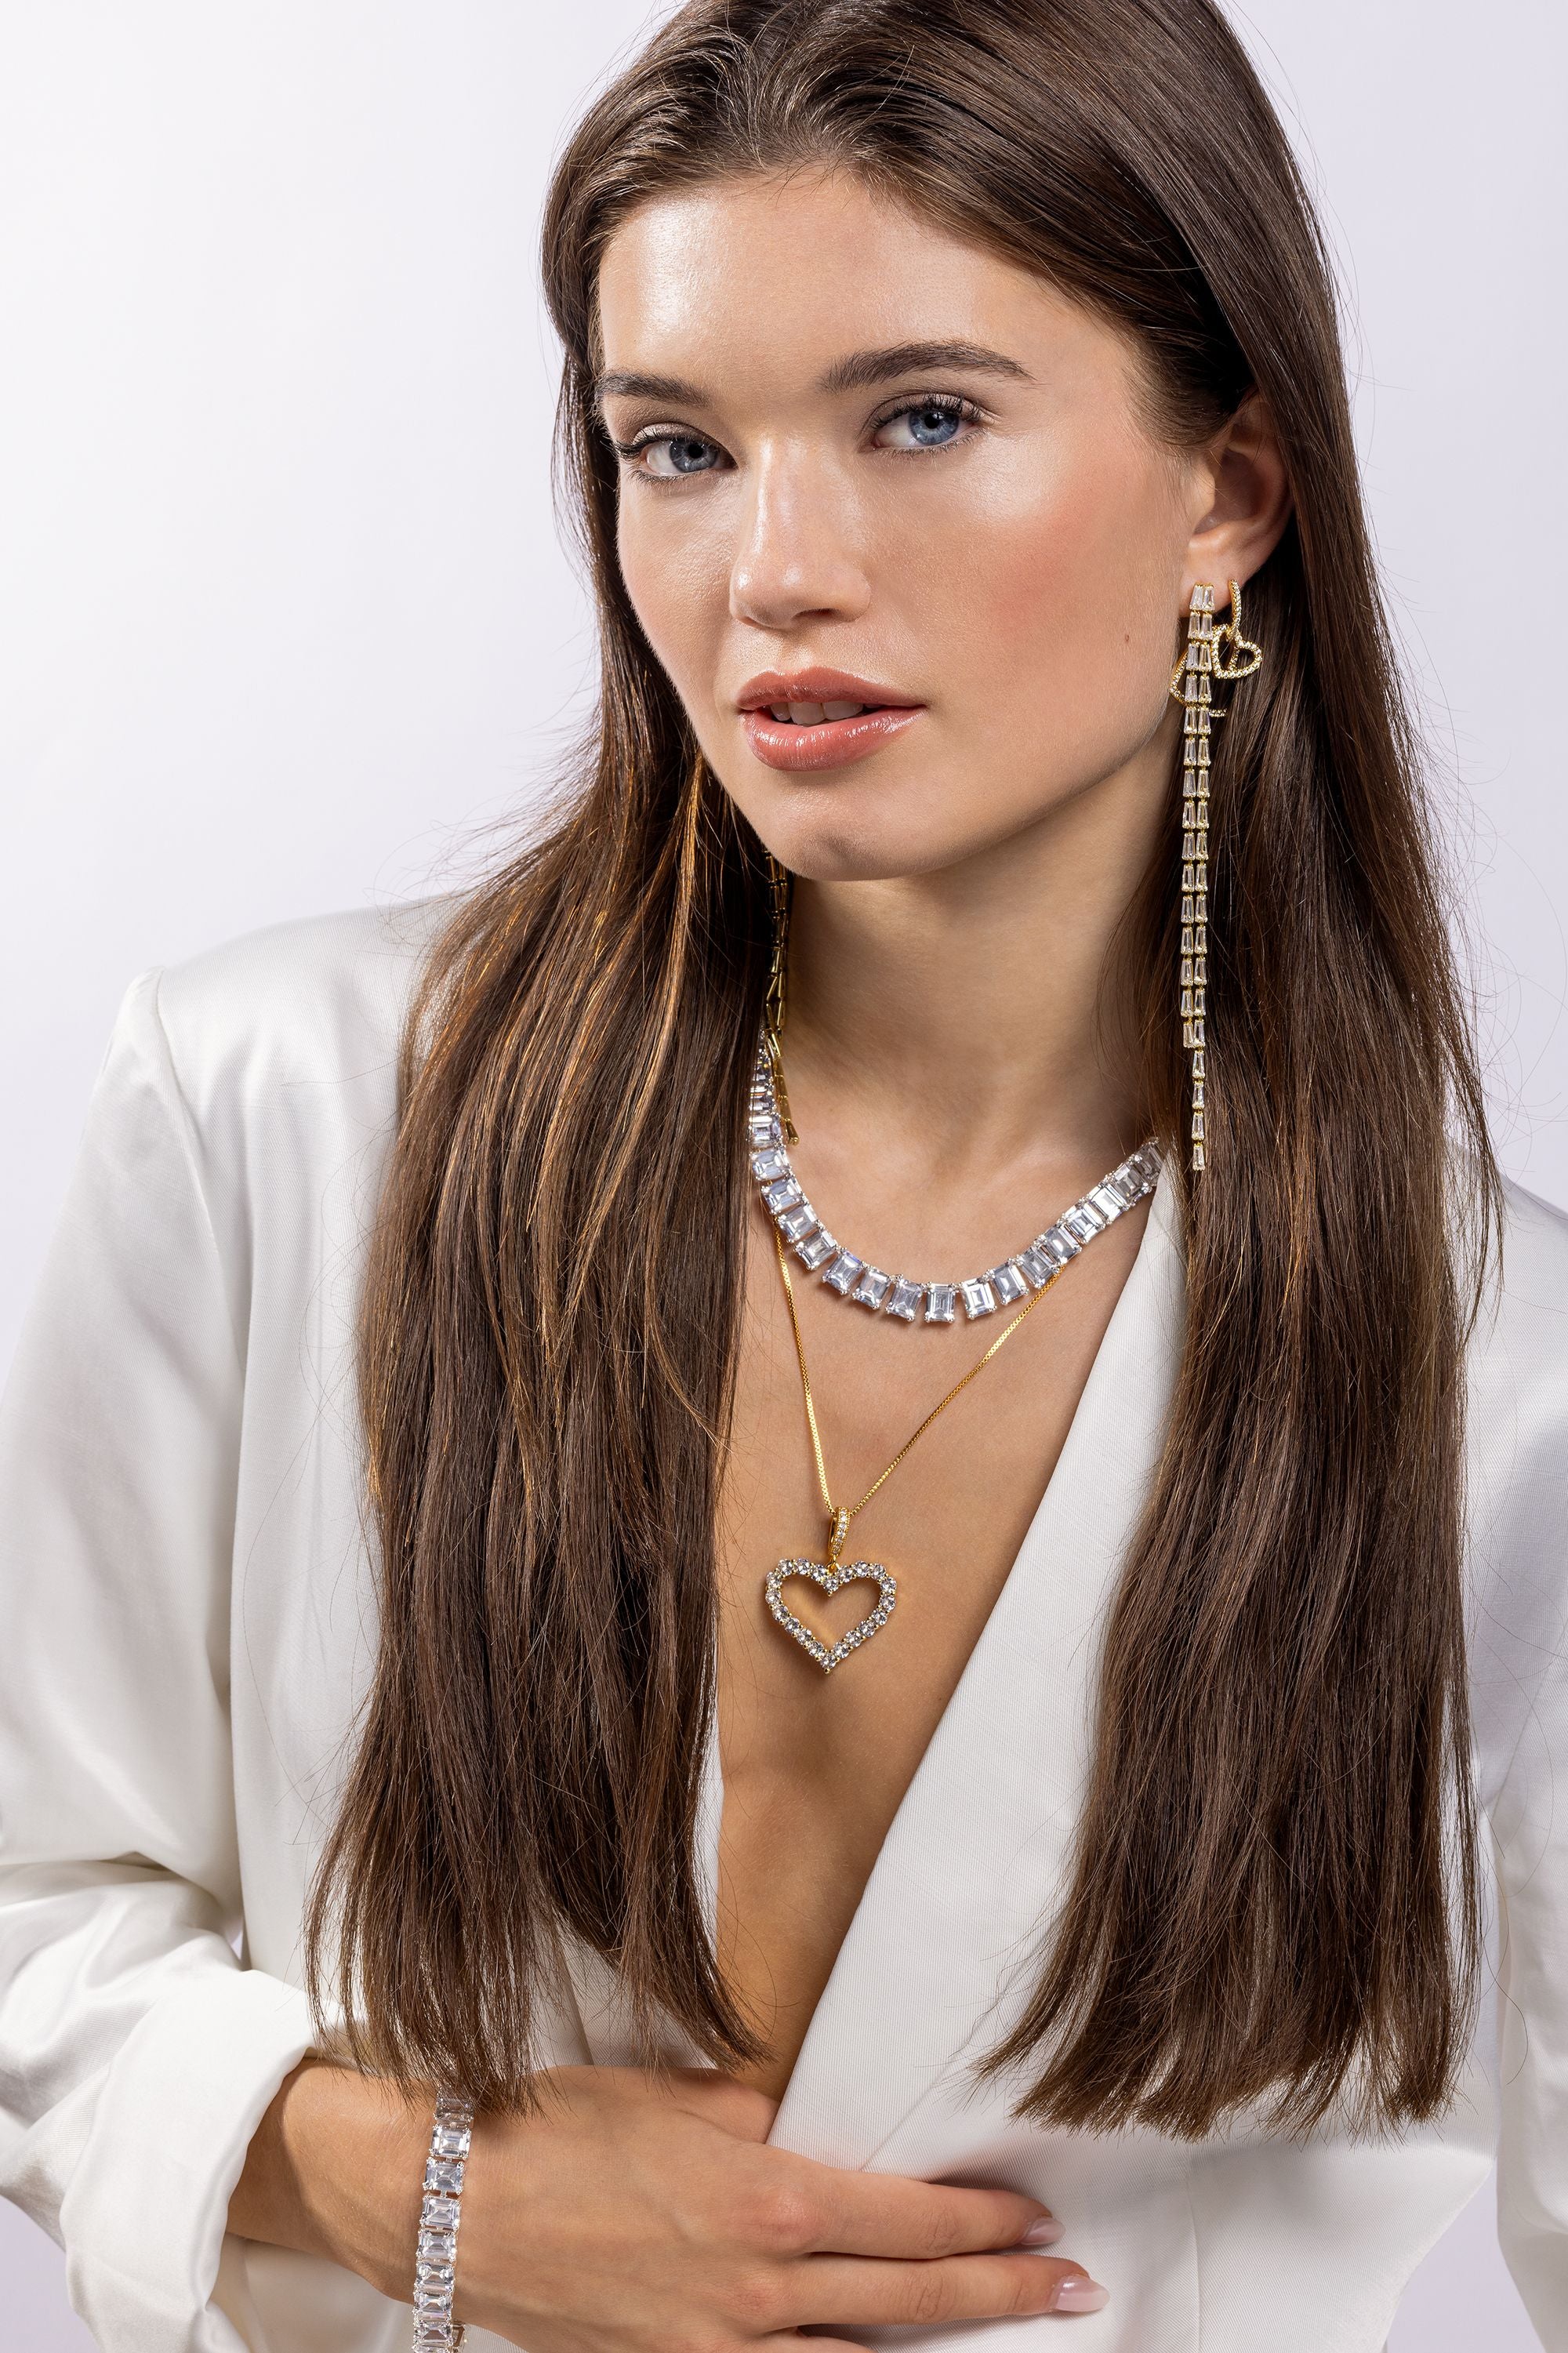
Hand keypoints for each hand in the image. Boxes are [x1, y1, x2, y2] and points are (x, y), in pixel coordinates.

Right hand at [444, 2065, 1107, 2348]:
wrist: (453, 2205)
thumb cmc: (560, 2129)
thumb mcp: (678, 2092)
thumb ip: (759, 2110)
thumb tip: (802, 2115)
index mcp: (768, 2199)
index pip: (911, 2219)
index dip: (985, 2223)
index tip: (1038, 2221)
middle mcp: (759, 2285)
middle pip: (909, 2298)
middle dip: (1002, 2294)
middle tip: (1074, 2289)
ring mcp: (719, 2348)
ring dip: (934, 2346)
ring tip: (999, 2334)